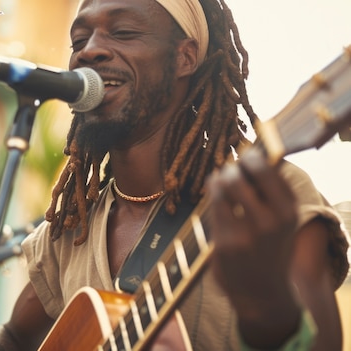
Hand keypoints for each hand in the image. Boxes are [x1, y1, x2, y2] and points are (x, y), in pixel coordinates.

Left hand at [206, 148, 298, 308]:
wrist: (262, 291)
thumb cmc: (268, 246)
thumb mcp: (280, 219)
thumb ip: (268, 190)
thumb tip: (249, 152)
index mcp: (289, 210)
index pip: (266, 168)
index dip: (250, 157)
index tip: (245, 155)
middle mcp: (272, 221)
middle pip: (240, 175)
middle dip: (231, 168)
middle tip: (229, 169)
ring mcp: (248, 233)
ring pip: (224, 188)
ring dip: (219, 179)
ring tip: (220, 179)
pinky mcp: (226, 242)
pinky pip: (213, 206)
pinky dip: (212, 194)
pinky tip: (214, 191)